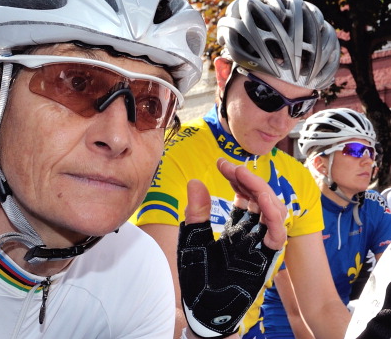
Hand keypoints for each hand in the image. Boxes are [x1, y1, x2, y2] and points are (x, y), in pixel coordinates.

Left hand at [178, 158, 286, 337]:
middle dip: (248, 179)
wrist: (202, 308)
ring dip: (262, 191)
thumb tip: (196, 182)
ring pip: (274, 212)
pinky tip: (261, 201)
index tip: (222, 163)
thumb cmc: (198, 277)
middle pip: (261, 199)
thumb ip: (196, 213)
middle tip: (232, 167)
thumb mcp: (192, 239)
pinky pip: (277, 235)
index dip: (237, 177)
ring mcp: (259, 245)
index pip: (245, 195)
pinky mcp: (264, 259)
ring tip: (244, 177)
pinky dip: (273, 217)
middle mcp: (251, 234)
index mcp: (237, 227)